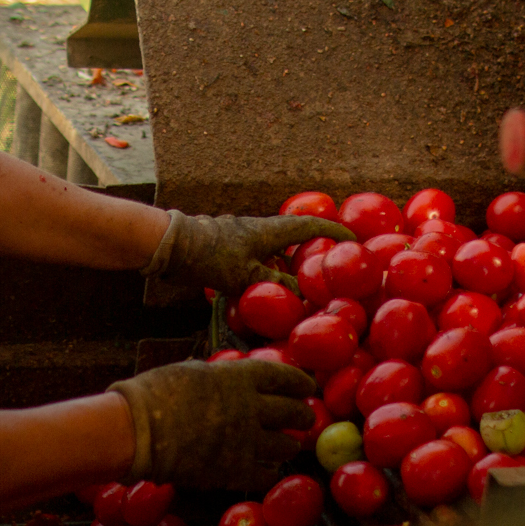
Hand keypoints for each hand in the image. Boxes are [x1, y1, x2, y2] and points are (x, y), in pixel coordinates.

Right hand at [110, 358, 315, 488]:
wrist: (141, 430)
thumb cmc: (156, 392)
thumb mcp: (190, 371)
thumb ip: (216, 375)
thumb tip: (222, 375)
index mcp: (240, 377)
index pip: (283, 377)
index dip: (299, 383)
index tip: (308, 387)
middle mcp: (251, 407)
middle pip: (291, 412)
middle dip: (303, 416)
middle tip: (306, 419)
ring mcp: (247, 441)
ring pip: (285, 445)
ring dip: (290, 445)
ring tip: (290, 446)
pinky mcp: (236, 471)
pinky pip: (267, 475)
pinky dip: (271, 473)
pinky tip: (269, 472)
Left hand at [141, 208, 354, 293]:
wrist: (171, 245)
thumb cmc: (211, 257)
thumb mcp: (247, 277)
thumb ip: (276, 286)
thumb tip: (303, 299)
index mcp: (269, 230)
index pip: (310, 226)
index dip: (333, 232)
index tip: (353, 238)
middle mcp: (258, 228)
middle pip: (294, 235)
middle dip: (313, 246)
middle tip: (329, 262)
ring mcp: (242, 235)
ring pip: (274, 246)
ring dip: (288, 259)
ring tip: (300, 279)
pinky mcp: (228, 245)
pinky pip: (257, 254)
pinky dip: (268, 265)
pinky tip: (266, 283)